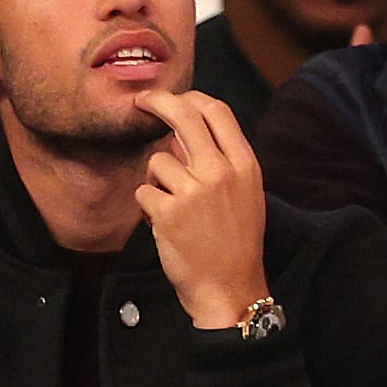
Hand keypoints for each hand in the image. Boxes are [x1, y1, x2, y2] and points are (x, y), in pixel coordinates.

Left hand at [134, 92, 272, 329]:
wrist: (229, 289)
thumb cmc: (236, 244)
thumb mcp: (245, 195)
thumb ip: (221, 161)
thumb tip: (184, 135)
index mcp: (244, 165)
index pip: (216, 110)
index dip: (189, 97)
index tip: (171, 99)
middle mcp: (220, 172)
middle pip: (183, 115)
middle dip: (156, 102)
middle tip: (141, 103)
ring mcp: (194, 191)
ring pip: (157, 160)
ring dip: (156, 181)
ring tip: (172, 207)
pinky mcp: (168, 212)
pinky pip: (143, 191)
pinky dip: (148, 208)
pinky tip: (165, 226)